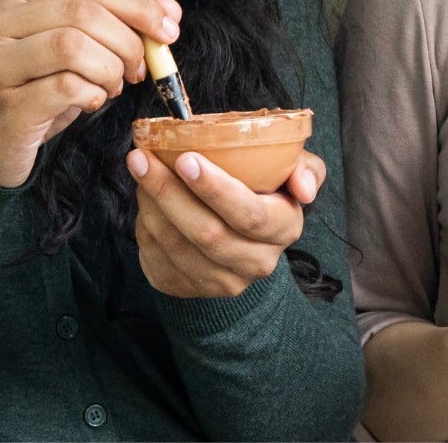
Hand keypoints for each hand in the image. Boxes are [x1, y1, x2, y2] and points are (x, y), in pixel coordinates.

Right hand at [0, 0, 178, 186]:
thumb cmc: (36, 90)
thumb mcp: (80, 52)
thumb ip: (122, 25)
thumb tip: (171, 9)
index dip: (139, 6)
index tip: (169, 32)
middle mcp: (2, 23)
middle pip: (84, 13)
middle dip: (127, 42)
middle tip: (139, 70)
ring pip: (72, 45)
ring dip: (109, 69)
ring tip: (113, 87)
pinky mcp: (6, 103)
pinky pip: (66, 87)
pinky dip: (93, 94)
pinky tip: (90, 102)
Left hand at [128, 144, 325, 296]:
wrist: (243, 238)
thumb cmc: (265, 192)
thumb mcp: (291, 174)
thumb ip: (306, 170)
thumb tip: (303, 188)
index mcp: (284, 229)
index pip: (251, 216)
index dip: (216, 190)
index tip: (186, 159)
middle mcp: (256, 263)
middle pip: (207, 233)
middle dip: (170, 192)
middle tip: (144, 158)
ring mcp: (220, 281)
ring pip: (177, 246)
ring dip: (151, 205)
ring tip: (140, 169)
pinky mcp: (186, 289)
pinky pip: (158, 259)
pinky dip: (144, 225)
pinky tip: (143, 198)